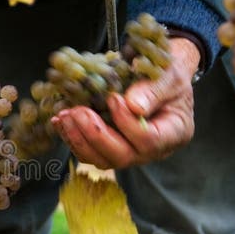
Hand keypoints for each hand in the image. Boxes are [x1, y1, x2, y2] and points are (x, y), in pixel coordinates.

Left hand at [51, 38, 200, 169]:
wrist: (159, 76)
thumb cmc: (168, 73)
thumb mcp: (169, 74)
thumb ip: (153, 90)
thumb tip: (133, 106)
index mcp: (174, 134)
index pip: (148, 141)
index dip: (126, 123)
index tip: (113, 97)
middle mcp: (153, 151)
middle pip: (122, 157)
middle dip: (95, 135)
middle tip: (77, 111)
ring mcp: (131, 153)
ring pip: (101, 160)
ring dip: (78, 139)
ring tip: (65, 115)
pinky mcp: (111, 149)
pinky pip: (89, 152)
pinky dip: (72, 137)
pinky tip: (60, 120)